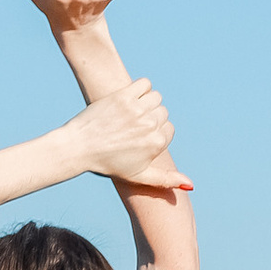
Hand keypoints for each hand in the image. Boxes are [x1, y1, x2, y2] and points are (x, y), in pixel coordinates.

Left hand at [63, 77, 187, 195]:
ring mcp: (136, 109)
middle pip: (163, 112)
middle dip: (151, 118)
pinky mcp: (123, 96)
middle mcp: (149, 125)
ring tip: (130, 113)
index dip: (155, 133)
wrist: (78, 148)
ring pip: (156, 97)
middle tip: (130, 127)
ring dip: (146, 102)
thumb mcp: (139, 176)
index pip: (169, 129)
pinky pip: (145, 84)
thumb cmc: (108, 164)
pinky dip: (141, 88)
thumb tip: (192, 185)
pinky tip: (130, 98)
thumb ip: (166, 180)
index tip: (138, 138)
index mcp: (156, 143)